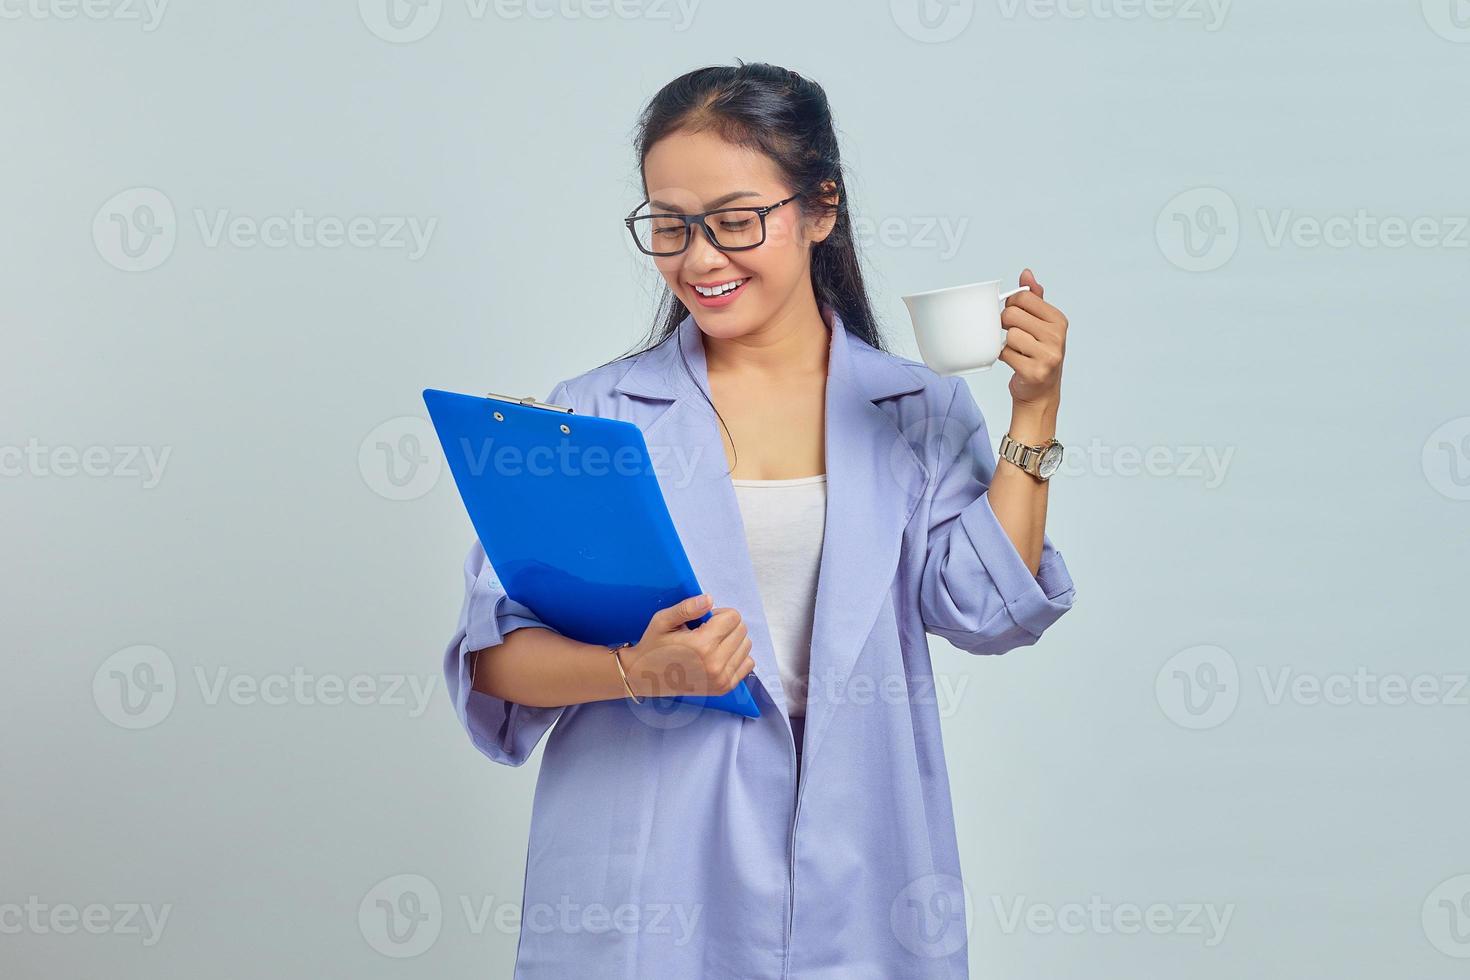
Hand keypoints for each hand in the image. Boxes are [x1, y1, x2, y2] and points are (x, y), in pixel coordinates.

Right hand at [620, 594, 754, 698]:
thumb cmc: (653, 646)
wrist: (644, 677)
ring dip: (732, 640)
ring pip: (746, 646)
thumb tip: (709, 599)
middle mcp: (715, 663)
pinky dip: (737, 656)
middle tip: (705, 632)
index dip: (719, 614)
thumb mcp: (663, 621)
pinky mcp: (724, 687)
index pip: (733, 617)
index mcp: (702, 645)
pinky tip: (718, 656)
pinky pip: (748, 664)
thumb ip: (687, 608)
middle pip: (741, 630)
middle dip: (726, 625)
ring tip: (711, 644)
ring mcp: (721, 678)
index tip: (703, 621)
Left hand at [999, 268, 1067, 408]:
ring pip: (1009, 335)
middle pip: (1012, 314)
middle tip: (1011, 333)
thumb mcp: (1041, 325)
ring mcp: (1048, 355)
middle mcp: (1057, 336)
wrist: (1041, 393)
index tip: (1014, 315)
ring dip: (1006, 344)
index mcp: (1058, 320)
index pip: (1024, 296)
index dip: (1011, 304)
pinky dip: (1004, 357)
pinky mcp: (1034, 371)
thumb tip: (1026, 273)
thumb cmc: (1039, 354)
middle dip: (1004, 323)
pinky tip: (1014, 361)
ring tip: (1016, 350)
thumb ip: (1034, 298)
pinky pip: (1006, 354)